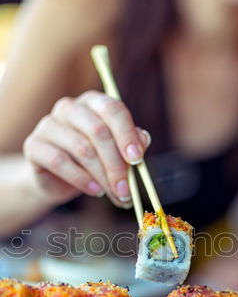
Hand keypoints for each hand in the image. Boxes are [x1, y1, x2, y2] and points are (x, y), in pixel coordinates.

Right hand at [23, 91, 150, 206]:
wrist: (58, 180)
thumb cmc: (92, 163)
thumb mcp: (116, 154)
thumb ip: (131, 145)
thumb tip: (143, 140)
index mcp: (93, 102)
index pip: (113, 110)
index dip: (127, 135)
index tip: (137, 159)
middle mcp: (69, 108)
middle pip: (98, 131)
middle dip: (116, 165)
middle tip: (127, 190)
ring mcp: (48, 124)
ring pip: (82, 149)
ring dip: (102, 176)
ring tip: (112, 194)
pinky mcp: (34, 145)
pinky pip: (59, 161)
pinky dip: (81, 179)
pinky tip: (95, 190)